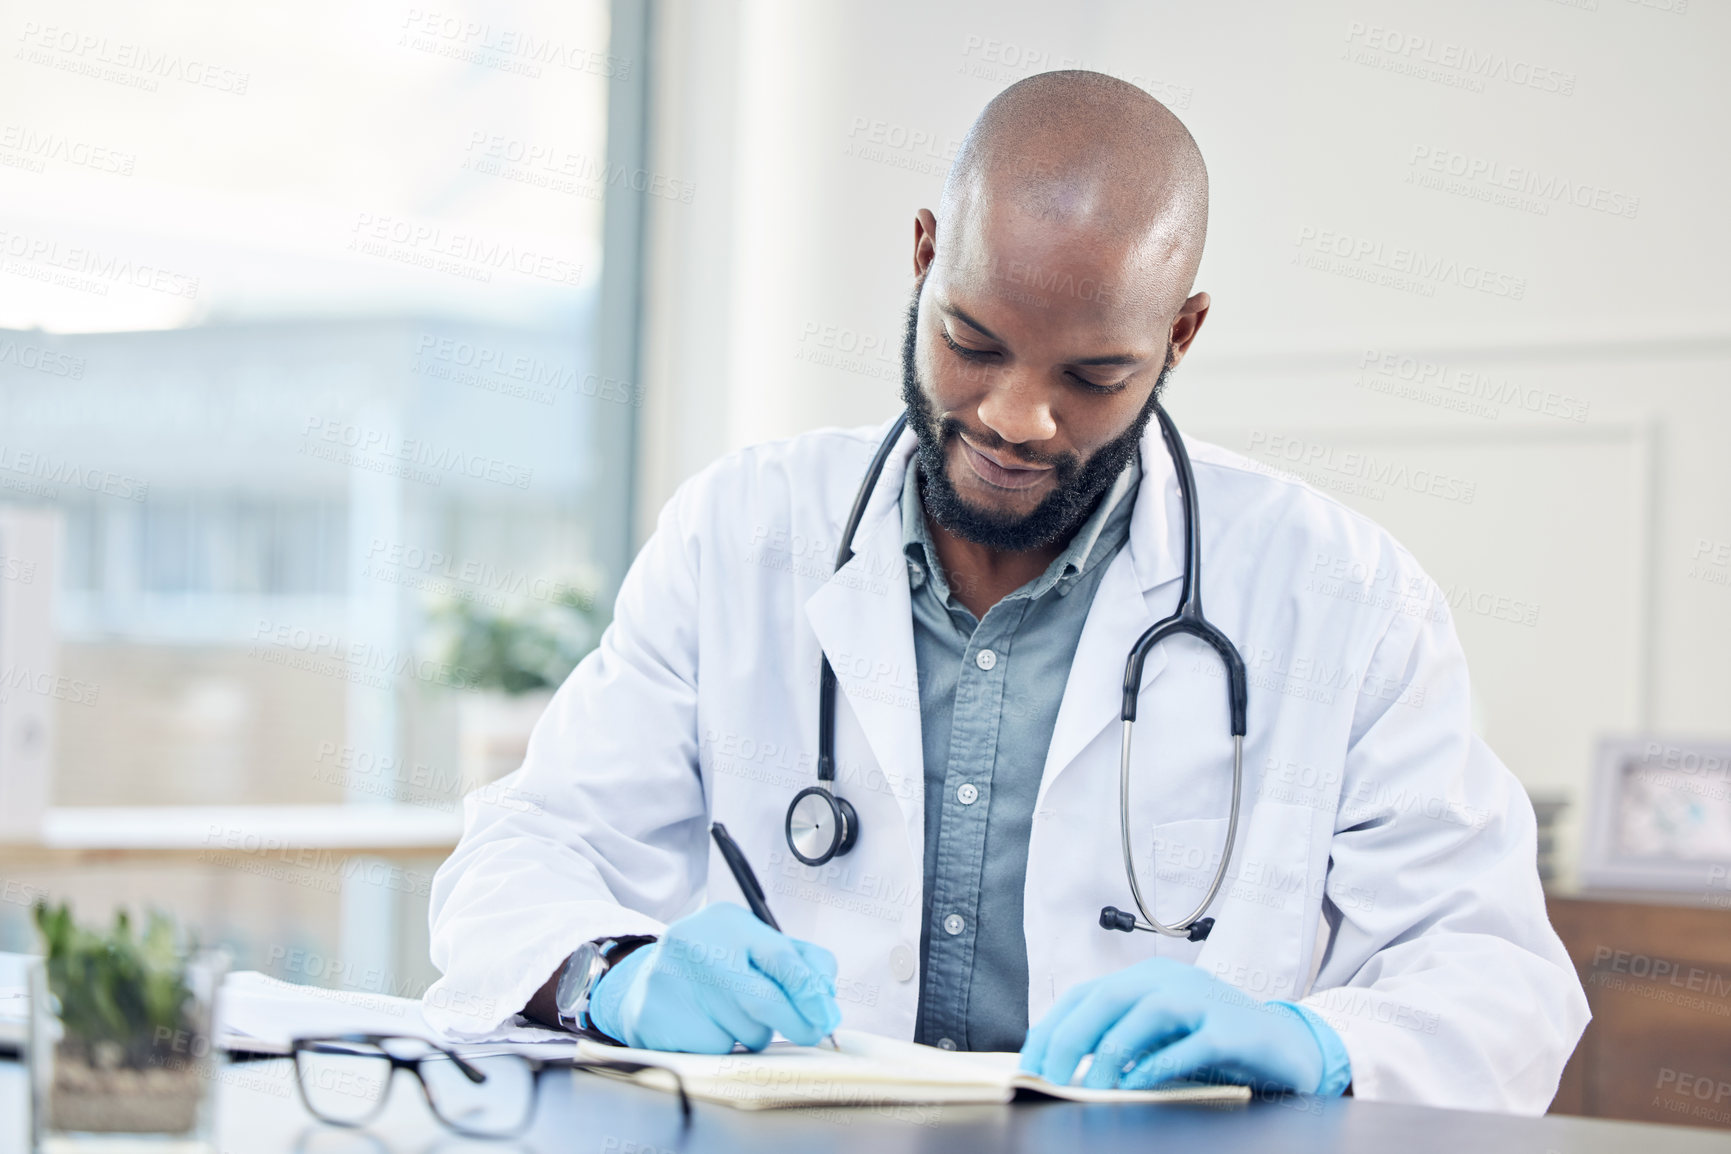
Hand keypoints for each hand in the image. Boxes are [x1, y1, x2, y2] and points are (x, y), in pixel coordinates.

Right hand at [586, 903, 840, 1052]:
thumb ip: (799, 962)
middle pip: (764, 1001)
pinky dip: (723, 1046)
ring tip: (731, 1013)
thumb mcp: (754, 945)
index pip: (779, 957)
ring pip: (744, 1033)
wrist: (645, 982)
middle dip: (797, 1023)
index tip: (828, 1015)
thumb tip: (826, 1001)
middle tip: (812, 1032)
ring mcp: (672, 984)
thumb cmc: (716, 965)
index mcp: (728, 923)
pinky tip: (705, 1026)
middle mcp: (696, 947)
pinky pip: (716, 1050)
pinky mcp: (658, 1021)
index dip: (809, 990)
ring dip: (753, 1033)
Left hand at [1019, 958, 1340, 1093]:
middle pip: (1107, 999)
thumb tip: (1065, 1065)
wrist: (1286, 1046)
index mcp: (1147, 978)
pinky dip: (1158, 1064)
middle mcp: (1171, 981)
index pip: (1085, 995)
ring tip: (1088, 1089)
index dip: (1051, 1028)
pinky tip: (1136, 1085)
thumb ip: (1120, 1040)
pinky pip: (1190, 1044)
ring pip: (1145, 1016)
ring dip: (1110, 1055)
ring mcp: (1203, 1001)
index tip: (1029, 1065)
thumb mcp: (1160, 1035)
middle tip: (1048, 1079)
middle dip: (1070, 1039)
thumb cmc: (1213, 1042)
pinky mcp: (1232, 1030)